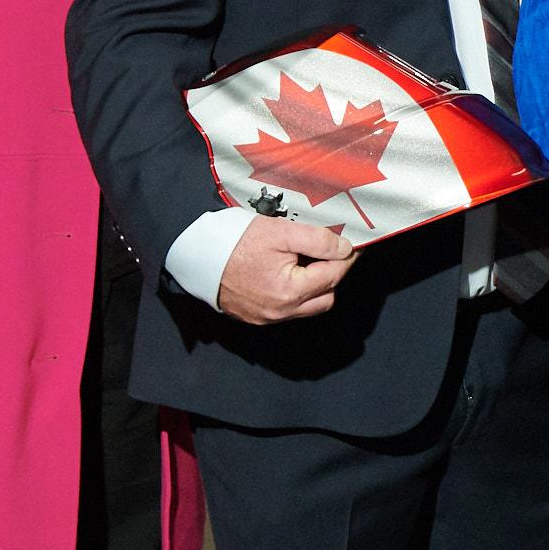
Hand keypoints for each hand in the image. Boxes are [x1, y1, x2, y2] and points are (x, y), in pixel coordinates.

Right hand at [218, 215, 357, 324]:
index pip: (334, 274)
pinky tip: (289, 273)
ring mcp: (268, 317)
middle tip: (329, 251)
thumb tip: (344, 249)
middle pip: (326, 296)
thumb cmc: (234, 242)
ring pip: (309, 306)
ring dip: (316, 286)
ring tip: (308, 261)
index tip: (352, 243)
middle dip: (332, 273)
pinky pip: (289, 309)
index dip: (346, 256)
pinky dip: (296, 293)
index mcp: (290, 292)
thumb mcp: (280, 232)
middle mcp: (281, 311)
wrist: (196, 255)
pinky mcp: (256, 316)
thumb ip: (317, 240)